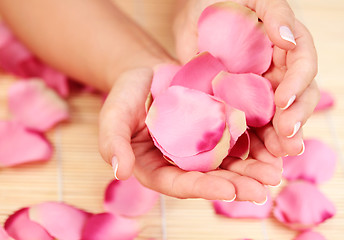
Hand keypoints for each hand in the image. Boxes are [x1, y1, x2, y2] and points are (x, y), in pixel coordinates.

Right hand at [99, 68, 280, 201]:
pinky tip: (273, 149)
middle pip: (209, 179)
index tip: (228, 190)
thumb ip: (113, 143)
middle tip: (262, 191)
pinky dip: (254, 146)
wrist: (146, 73)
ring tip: (274, 174)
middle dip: (235, 185)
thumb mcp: (114, 116)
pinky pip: (235, 140)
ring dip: (251, 170)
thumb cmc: (126, 95)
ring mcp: (199, 147)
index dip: (203, 189)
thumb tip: (121, 171)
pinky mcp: (214, 129)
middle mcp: (180, 163)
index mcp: (155, 168)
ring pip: (227, 163)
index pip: (179, 184)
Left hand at [174, 0, 319, 156]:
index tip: (283, 102)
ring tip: (280, 155)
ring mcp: (259, 88)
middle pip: (296, 98)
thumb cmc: (223, 0)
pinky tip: (258, 155)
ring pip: (278, 115)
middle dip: (294, 120)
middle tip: (288, 141)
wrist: (194, 15)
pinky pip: (252, 121)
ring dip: (281, 137)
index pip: (302, 66)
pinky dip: (256, 139)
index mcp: (286, 46)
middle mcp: (277, 70)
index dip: (297, 85)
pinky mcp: (239, 100)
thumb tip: (289, 40)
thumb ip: (275, 14)